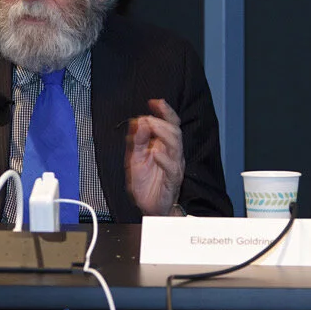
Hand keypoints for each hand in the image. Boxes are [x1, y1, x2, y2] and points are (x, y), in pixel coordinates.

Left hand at [125, 99, 184, 215]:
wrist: (149, 207)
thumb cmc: (146, 183)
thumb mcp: (135, 158)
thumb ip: (136, 140)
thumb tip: (137, 121)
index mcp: (164, 146)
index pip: (169, 124)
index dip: (164, 112)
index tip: (154, 102)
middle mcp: (171, 154)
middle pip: (174, 131)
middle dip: (162, 121)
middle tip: (148, 118)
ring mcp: (173, 166)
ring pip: (176, 145)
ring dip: (163, 133)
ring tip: (152, 127)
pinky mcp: (172, 180)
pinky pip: (171, 168)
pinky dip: (164, 159)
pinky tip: (155, 152)